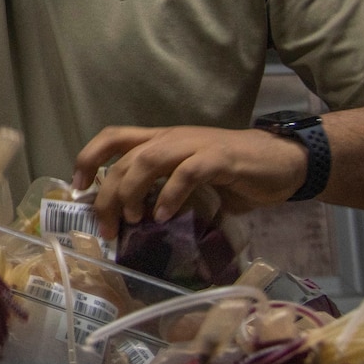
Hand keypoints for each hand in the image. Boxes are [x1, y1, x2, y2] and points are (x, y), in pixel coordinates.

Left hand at [72, 125, 308, 237]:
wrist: (285, 162)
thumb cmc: (237, 174)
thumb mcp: (193, 183)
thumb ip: (167, 193)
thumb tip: (140, 224)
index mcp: (163, 141)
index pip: (115, 137)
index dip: (90, 156)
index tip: (78, 187)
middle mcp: (174, 138)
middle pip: (126, 156)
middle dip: (107, 192)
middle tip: (105, 226)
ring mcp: (196, 145)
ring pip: (149, 157)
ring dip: (132, 190)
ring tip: (130, 219)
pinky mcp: (221, 158)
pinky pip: (188, 171)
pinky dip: (171, 193)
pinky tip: (164, 216)